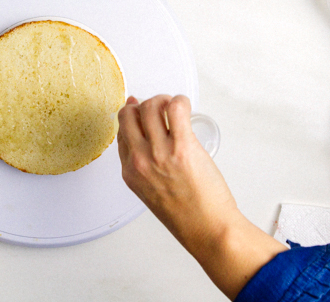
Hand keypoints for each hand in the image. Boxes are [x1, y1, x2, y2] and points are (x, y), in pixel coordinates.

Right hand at [117, 95, 286, 299]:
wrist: (207, 229)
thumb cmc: (186, 215)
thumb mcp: (151, 193)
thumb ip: (146, 169)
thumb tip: (151, 143)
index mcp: (130, 172)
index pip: (121, 132)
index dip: (131, 117)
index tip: (138, 110)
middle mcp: (140, 160)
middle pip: (130, 115)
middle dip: (144, 105)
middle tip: (159, 108)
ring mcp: (160, 153)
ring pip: (151, 107)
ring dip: (163, 100)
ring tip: (174, 106)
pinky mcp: (183, 147)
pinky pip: (175, 108)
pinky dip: (179, 100)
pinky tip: (184, 105)